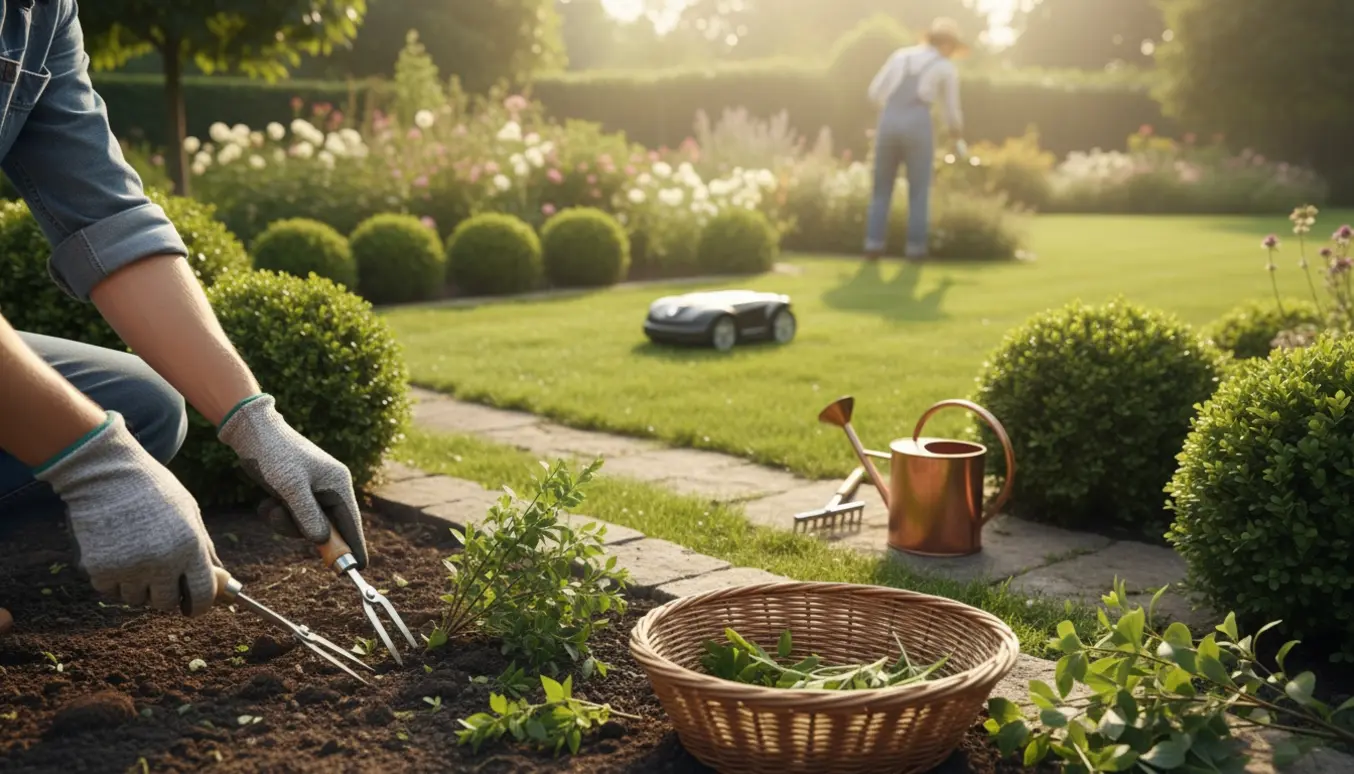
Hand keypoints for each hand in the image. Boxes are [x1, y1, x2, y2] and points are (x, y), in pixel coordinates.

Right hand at [35, 412, 220, 615]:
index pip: (202, 595)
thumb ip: (203, 547)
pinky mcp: (100, 569)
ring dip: (137, 587)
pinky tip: (115, 553)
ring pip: (136, 599)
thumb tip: (217, 578)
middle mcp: (162, 562)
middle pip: (166, 603)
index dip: (198, 606)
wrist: (107, 474)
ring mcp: (129, 568)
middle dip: (165, 595)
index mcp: (190, 547)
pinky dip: (113, 579)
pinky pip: (110, 591)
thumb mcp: (189, 513)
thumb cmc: (153, 490)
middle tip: (159, 578)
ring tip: (134, 556)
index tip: (191, 607)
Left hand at [217, 394, 367, 568]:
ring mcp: (312, 491)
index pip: (351, 522)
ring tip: (270, 505)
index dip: (354, 546)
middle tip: (282, 519)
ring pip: (306, 525)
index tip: (359, 568)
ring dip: (285, 522)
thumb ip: (307, 515)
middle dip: (302, 529)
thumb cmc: (275, 455)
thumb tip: (322, 541)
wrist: (252, 433)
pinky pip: (292, 517)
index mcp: (338, 484)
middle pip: (327, 527)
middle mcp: (329, 488)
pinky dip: (277, 515)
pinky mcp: (296, 492)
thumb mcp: (290, 487)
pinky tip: (266, 501)